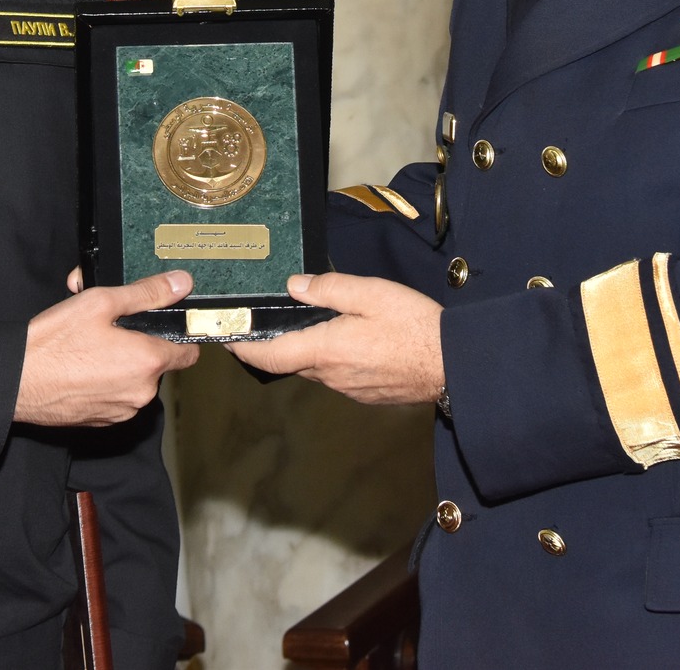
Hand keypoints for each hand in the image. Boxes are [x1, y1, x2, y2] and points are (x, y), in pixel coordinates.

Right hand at [14, 271, 198, 426]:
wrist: (16, 381)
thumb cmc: (54, 343)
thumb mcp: (101, 303)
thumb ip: (146, 293)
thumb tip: (180, 283)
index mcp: (148, 361)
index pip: (189, 352)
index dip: (179, 336)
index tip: (164, 326)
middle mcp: (142, 392)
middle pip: (159, 365)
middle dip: (141, 346)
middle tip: (111, 328)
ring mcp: (122, 411)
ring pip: (136, 381)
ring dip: (124, 366)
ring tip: (92, 348)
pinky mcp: (103, 421)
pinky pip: (117, 398)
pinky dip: (108, 384)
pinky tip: (84, 368)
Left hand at [226, 272, 443, 405]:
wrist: (454, 365)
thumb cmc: (415, 326)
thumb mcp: (371, 293)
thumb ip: (330, 288)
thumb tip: (294, 287)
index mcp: (324, 349)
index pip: (267, 356)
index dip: (242, 347)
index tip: (226, 336)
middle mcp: (330, 375)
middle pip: (288, 362)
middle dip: (272, 344)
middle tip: (265, 320)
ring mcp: (347, 388)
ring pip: (312, 368)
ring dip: (303, 349)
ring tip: (307, 323)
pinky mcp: (364, 392)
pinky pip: (335, 375)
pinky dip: (328, 358)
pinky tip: (345, 339)